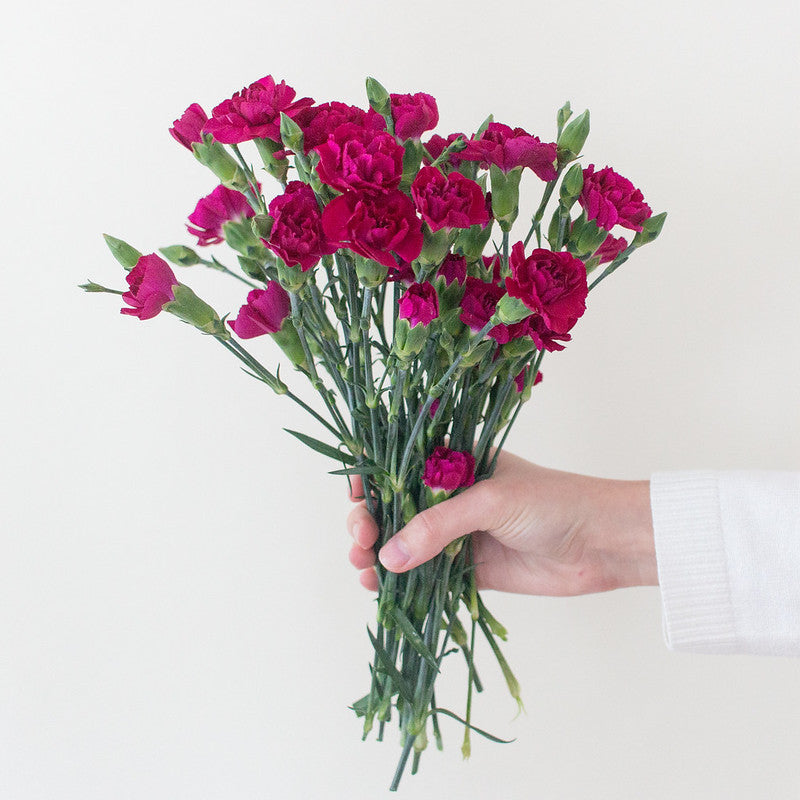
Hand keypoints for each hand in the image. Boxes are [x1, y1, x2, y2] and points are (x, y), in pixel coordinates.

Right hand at [347, 450, 657, 595]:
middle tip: (361, 540)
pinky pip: (424, 574)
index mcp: (454, 462)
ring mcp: (457, 532)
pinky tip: (379, 587)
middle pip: (394, 508)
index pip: (399, 467)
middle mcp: (450, 495)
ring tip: (362, 567)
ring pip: (404, 543)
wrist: (601, 543)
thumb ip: (437, 526)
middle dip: (370, 522)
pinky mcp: (468, 567)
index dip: (372, 483)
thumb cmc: (551, 502)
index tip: (357, 501)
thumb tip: (386, 557)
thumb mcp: (489, 502)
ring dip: (378, 554)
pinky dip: (400, 581)